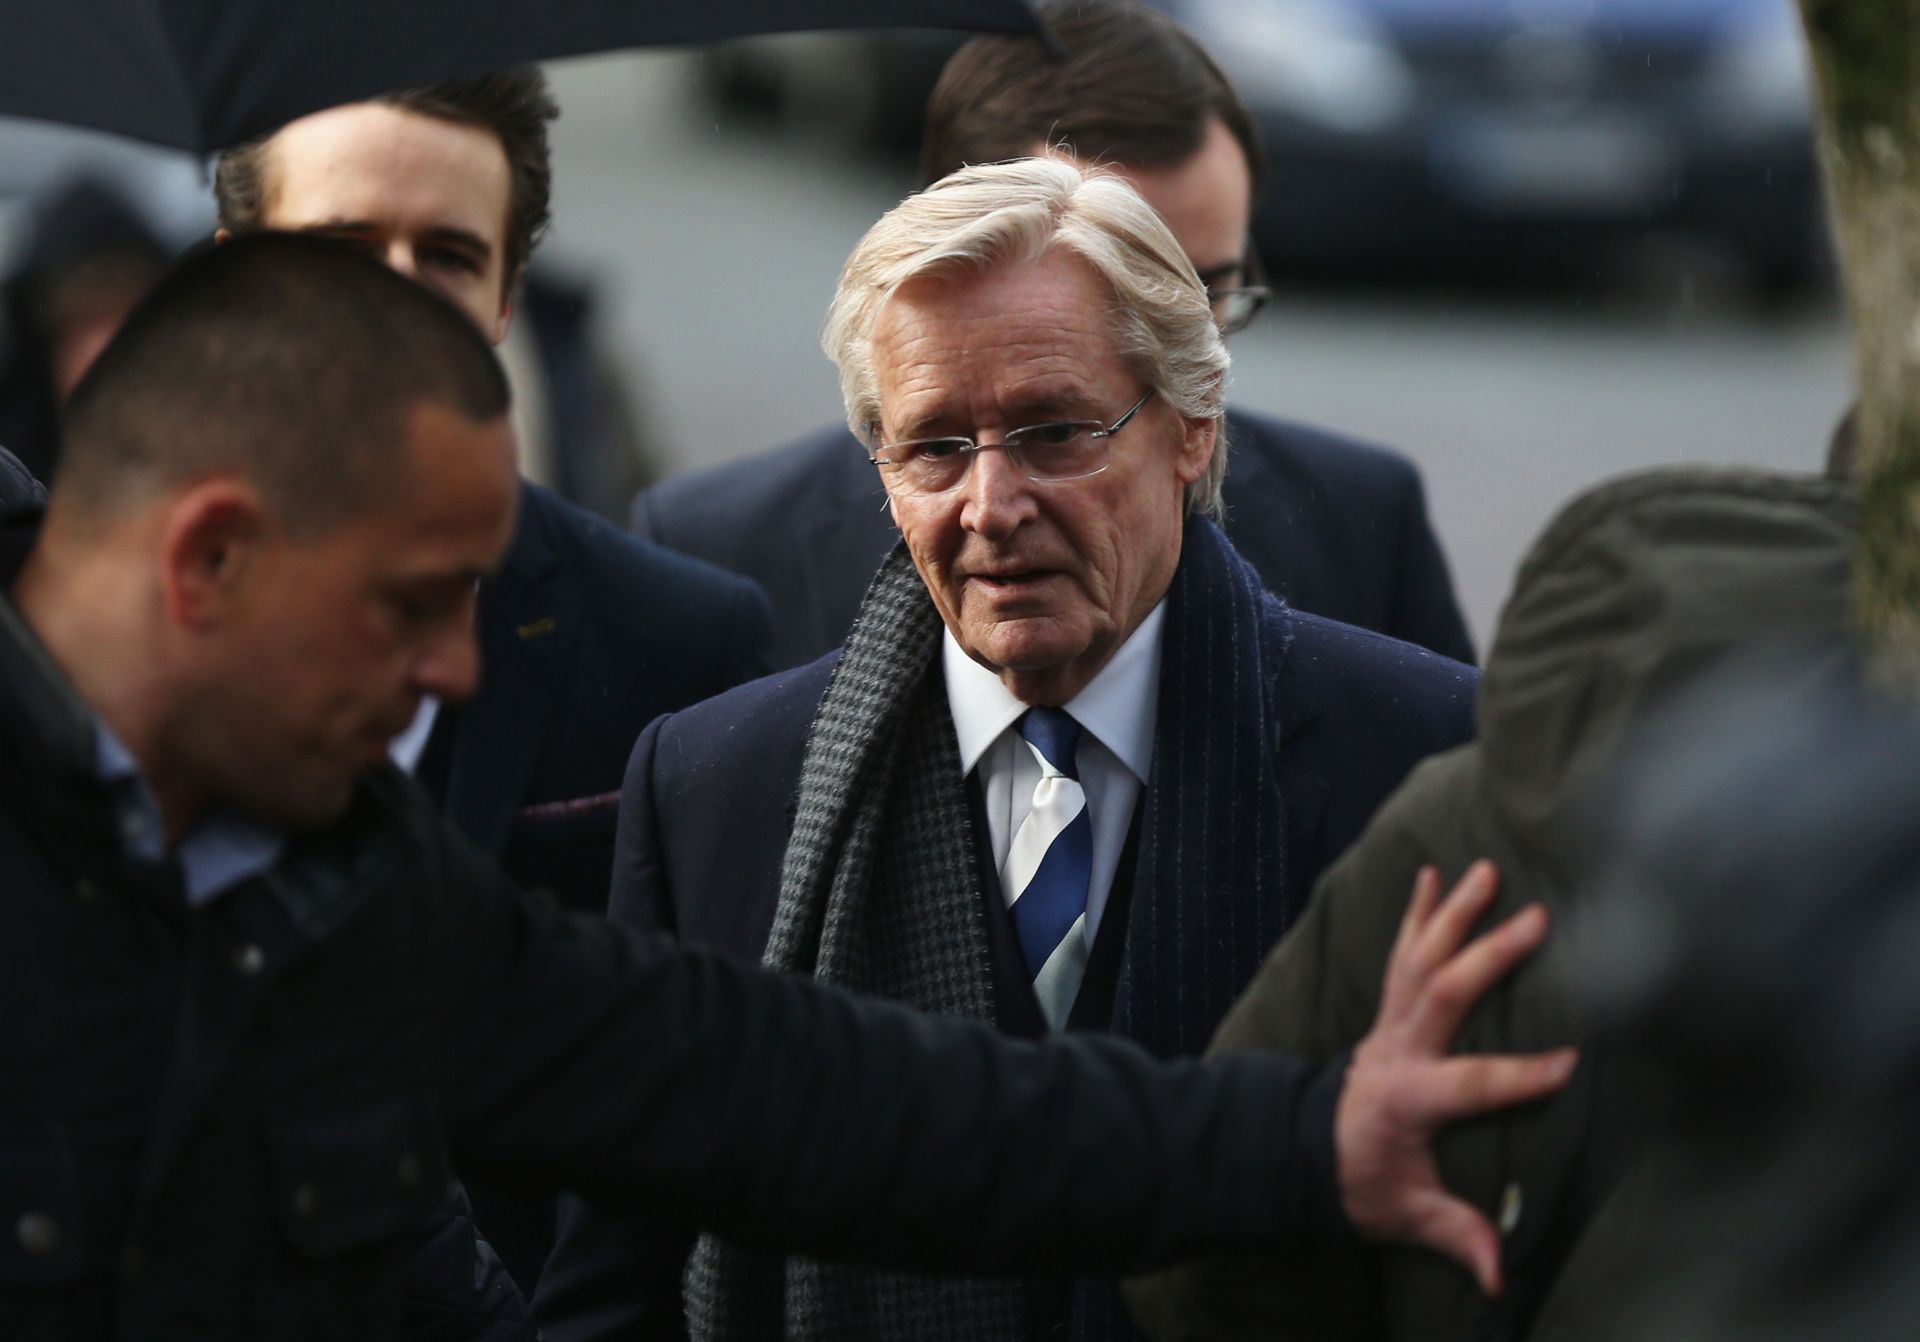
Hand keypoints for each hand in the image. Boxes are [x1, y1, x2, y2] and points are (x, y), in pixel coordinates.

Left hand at [1334, 860, 1577, 1296]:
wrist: (1304, 1153)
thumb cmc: (1363, 1182)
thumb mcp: (1406, 1215)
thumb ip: (1455, 1234)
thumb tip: (1500, 1275)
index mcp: (1406, 1100)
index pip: (1469, 1083)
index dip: (1518, 1075)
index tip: (1570, 1062)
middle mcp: (1396, 1049)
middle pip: (1443, 993)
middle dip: (1489, 955)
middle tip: (1537, 919)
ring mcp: (1389, 1023)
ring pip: (1420, 956)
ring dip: (1455, 912)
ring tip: (1487, 870)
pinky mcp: (1387, 1009)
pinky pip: (1401, 951)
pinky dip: (1416, 912)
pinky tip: (1433, 874)